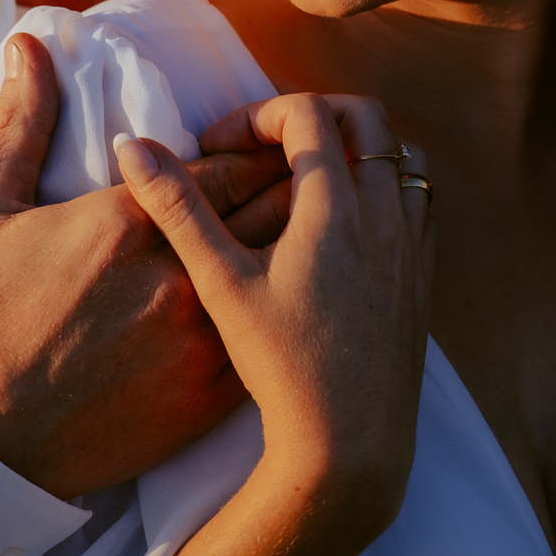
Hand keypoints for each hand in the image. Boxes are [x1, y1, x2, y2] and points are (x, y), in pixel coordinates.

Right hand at [0, 33, 290, 498]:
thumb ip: (19, 122)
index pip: (227, 164)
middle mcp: (182, 280)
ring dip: (308, 231)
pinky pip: (284, 330)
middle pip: (274, 208)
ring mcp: (205, 344)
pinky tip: (297, 288)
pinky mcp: (214, 398)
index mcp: (131, 224)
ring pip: (292, 269)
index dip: (247, 144)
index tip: (244, 139)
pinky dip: (298, 300)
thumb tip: (30, 46)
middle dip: (291, 176)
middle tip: (288, 165)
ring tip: (305, 217)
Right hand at [115, 92, 433, 537]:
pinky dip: (385, 188)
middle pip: (367, 117)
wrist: (350, 443)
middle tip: (267, 145)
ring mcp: (411, 243)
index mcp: (334, 203)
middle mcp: (384, 212)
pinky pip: (418, 201)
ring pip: (401, 156)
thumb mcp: (220, 282)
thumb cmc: (282, 365)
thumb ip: (178, 207)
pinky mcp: (422, 276)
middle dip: (315, 114)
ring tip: (306, 178)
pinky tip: (345, 226)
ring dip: (357, 148)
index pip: (308, 112)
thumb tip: (132, 146)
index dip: (259, 114)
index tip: (221, 147)